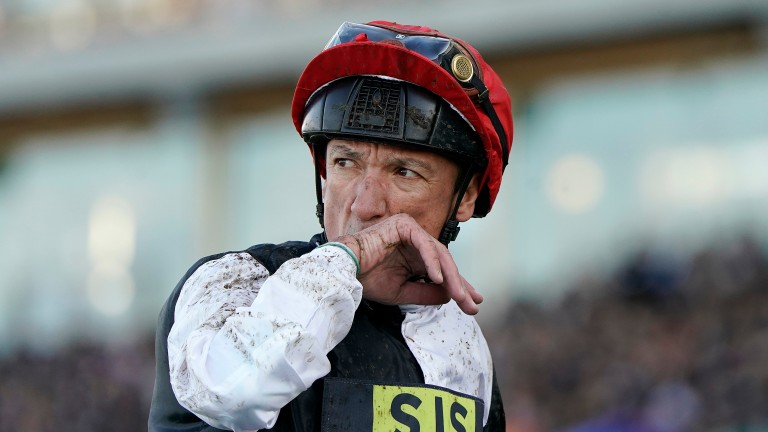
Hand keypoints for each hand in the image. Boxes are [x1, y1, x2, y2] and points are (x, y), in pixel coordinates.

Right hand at [333, 214, 482, 314]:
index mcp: (415, 256)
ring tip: (458, 295)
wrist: (345, 270)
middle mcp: (416, 242)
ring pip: (439, 254)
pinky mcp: (404, 225)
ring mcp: (411, 231)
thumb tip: (450, 296)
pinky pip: (424, 244)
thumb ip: (427, 294)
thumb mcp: (403, 292)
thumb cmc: (368, 279)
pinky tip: (438, 278)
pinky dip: (432, 261)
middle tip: (470, 303)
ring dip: (450, 276)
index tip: (472, 303)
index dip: (458, 286)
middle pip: (445, 262)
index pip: (442, 270)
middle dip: (459, 284)